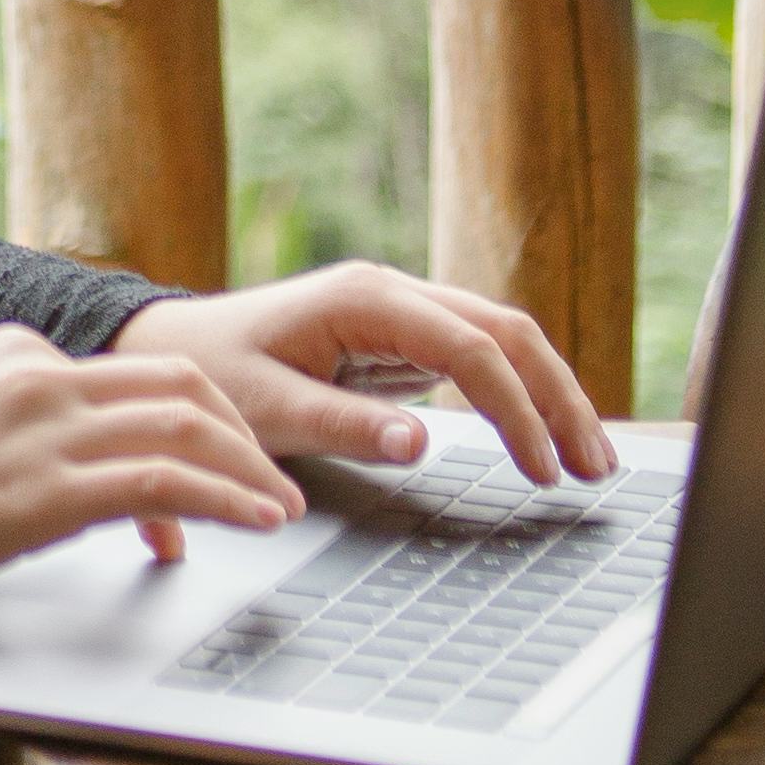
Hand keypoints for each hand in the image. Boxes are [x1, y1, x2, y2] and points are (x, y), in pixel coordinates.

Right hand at [0, 328, 301, 632]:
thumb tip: (79, 489)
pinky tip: (256, 522)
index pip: (136, 375)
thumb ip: (17, 442)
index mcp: (11, 355)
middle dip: (246, 434)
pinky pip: (162, 481)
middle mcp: (33, 375)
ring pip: (186, 424)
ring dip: (251, 470)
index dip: (196, 426)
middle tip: (276, 483)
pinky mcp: (37, 491)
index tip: (217, 480)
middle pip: (182, 383)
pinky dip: (225, 499)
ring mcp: (37, 429)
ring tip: (283, 508)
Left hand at [138, 261, 618, 491]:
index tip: (543, 470)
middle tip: (595, 467)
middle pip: (506, 333)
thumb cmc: (210, 373)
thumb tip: (421, 443)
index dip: (517, 410)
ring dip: (546, 395)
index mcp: (368, 298)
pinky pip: (475, 360)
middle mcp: (394, 294)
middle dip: (557, 397)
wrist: (170, 349)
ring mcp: (401, 314)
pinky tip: (539, 436)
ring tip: (586, 459)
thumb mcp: (267, 408)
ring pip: (500, 342)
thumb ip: (344, 425)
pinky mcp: (399, 340)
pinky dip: (515, 396)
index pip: (472, 349)